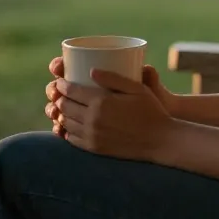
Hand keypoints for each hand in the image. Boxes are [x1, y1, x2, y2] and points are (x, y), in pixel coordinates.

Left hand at [46, 60, 178, 138]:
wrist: (159, 140)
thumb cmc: (150, 110)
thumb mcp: (136, 88)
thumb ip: (113, 77)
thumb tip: (90, 70)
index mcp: (101, 102)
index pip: (71, 91)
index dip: (62, 84)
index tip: (60, 80)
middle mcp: (93, 119)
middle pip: (64, 106)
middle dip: (59, 97)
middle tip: (59, 93)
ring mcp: (92, 136)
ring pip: (65, 122)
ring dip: (61, 113)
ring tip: (63, 107)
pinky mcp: (94, 148)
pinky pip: (71, 138)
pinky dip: (66, 130)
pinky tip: (69, 125)